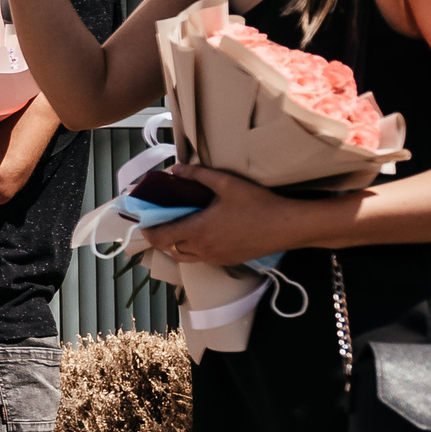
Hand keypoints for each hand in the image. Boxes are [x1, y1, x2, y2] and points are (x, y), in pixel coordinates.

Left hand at [138, 166, 322, 267]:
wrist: (288, 226)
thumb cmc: (258, 204)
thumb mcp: (227, 184)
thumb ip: (197, 176)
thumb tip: (174, 169)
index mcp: (197, 231)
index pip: (160, 237)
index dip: (147, 230)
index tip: (142, 221)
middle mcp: (202, 249)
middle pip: (168, 249)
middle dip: (160, 237)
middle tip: (160, 221)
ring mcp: (215, 258)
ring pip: (183, 257)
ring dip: (175, 245)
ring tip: (178, 228)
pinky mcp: (228, 261)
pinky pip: (201, 259)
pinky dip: (192, 250)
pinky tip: (202, 235)